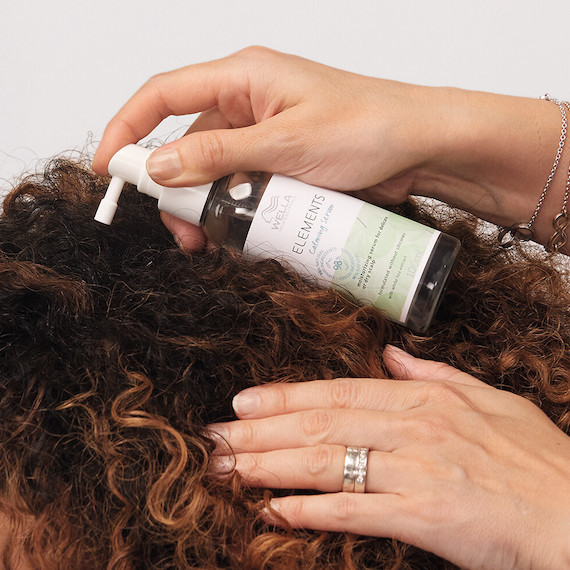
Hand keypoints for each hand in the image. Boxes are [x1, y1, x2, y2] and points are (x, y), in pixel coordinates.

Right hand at [93, 47, 567, 252]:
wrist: (423, 148)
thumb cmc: (370, 127)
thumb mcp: (286, 143)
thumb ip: (218, 154)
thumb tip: (160, 167)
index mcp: (245, 77)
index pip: (164, 95)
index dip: (128, 129)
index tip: (109, 169)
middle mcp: (251, 102)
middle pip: (187, 143)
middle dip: (177, 190)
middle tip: (184, 231)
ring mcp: (267, 136)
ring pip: (216, 172)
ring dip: (210, 206)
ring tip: (216, 240)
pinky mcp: (284, 163)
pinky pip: (246, 185)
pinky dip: (239, 210)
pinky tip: (244, 232)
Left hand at [210, 346, 569, 568]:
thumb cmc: (540, 460)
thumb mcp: (491, 401)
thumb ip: (436, 375)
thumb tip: (393, 354)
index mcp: (425, 398)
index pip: (339, 390)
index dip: (286, 396)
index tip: (244, 402)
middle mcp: (414, 426)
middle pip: (320, 423)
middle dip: (260, 432)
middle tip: (215, 438)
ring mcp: (417, 468)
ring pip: (325, 460)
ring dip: (269, 466)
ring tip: (227, 470)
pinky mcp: (425, 514)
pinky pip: (353, 509)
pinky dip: (308, 510)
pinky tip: (273, 512)